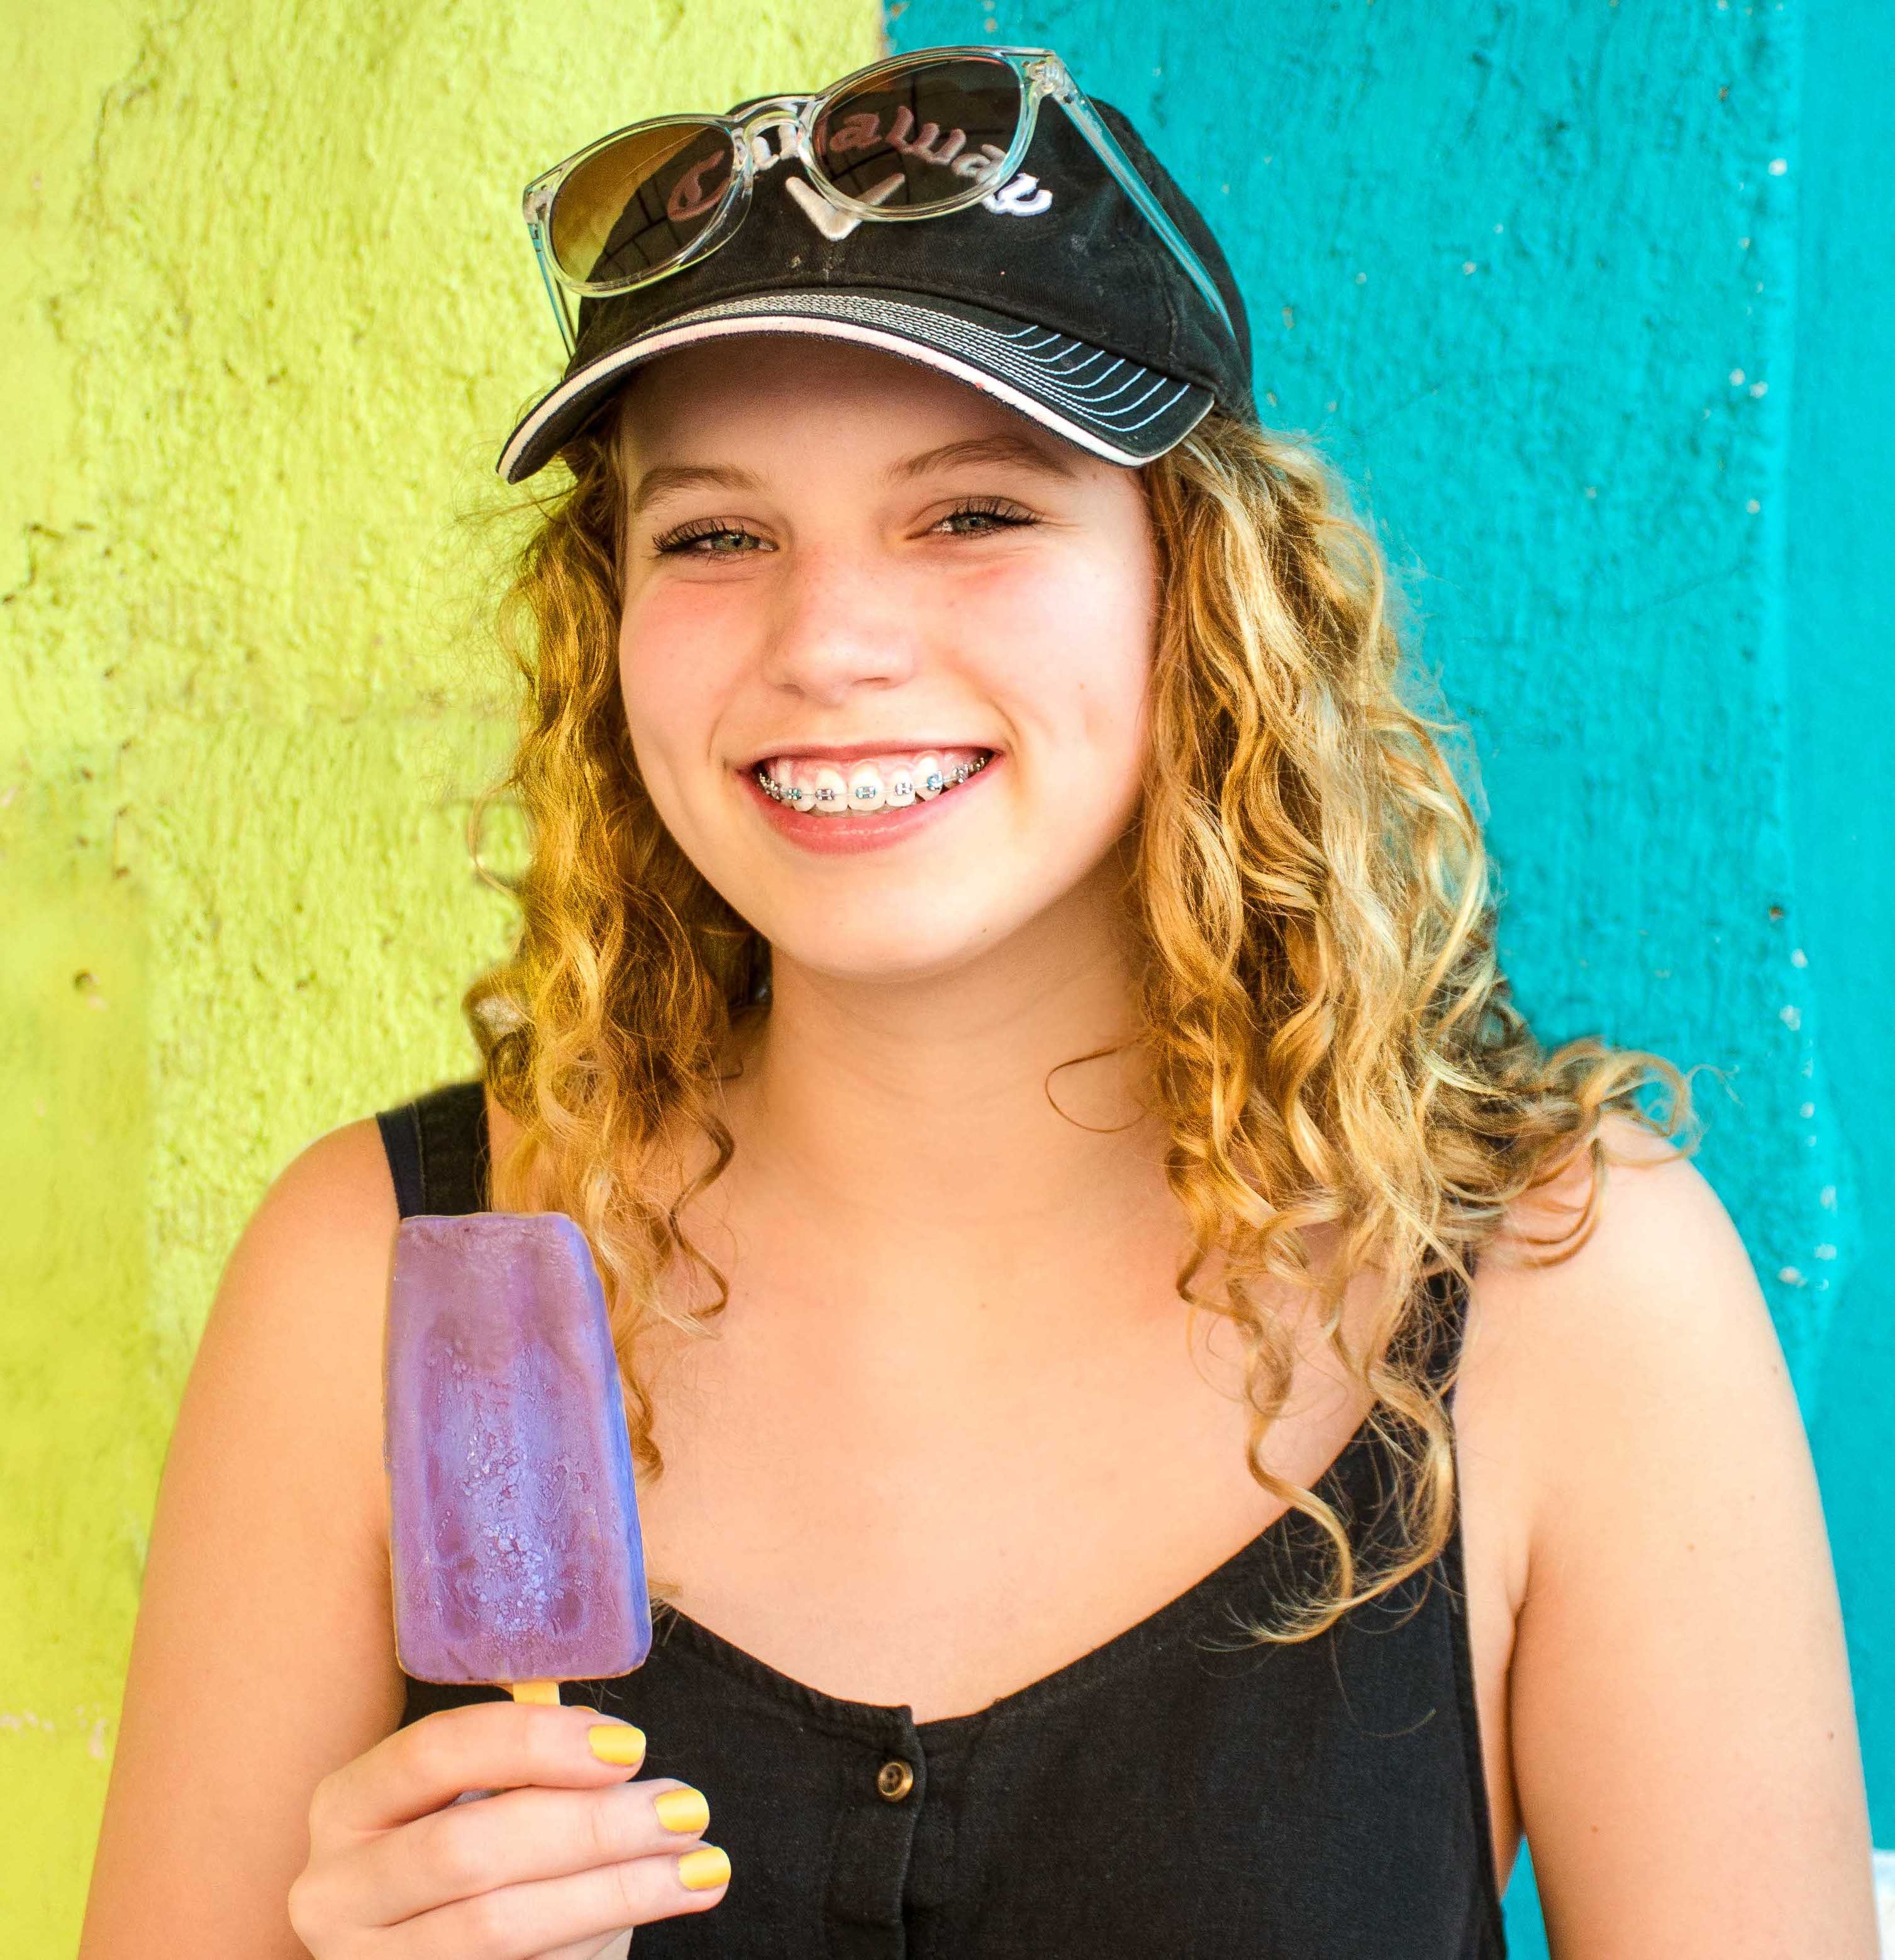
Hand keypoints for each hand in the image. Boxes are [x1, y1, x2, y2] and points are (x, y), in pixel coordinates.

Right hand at [288, 1703, 729, 1957]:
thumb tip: (615, 1747)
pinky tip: (663, 1906)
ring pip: (497, 1927)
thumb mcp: (482, 1799)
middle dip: (592, 1827)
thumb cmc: (477, 1856)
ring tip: (701, 1865)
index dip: (534, 1743)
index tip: (631, 1745)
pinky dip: (597, 1939)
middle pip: (469, 1848)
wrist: (439, 1954)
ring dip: (616, 1892)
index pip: (433, 1751)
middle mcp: (335, 1889)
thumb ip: (531, 1767)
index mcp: (349, 1804)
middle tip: (686, 1809)